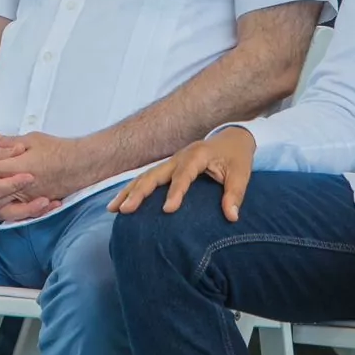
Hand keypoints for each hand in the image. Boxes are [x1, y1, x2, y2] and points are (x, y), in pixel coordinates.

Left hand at [0, 132, 91, 207]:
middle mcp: (23, 185)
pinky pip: (18, 212)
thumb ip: (11, 142)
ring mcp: (30, 197)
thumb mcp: (33, 139)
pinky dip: (5, 210)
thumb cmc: (58, 149)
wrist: (82, 164)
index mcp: (20, 166)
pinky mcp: (37, 203)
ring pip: (3, 207)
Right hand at [110, 126, 255, 219]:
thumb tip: (232, 217)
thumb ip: (235, 194)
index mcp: (197, 156)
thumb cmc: (236, 157)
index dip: (175, 192)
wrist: (231, 138)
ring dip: (128, 192)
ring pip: (145, 177)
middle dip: (139, 192)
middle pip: (154, 175)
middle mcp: (178, 157)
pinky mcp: (167, 168)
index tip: (167, 210)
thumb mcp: (241, 174)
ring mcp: (170, 162)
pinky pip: (146, 178)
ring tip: (113, 209)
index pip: (183, 176)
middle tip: (126, 209)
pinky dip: (131, 190)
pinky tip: (118, 203)